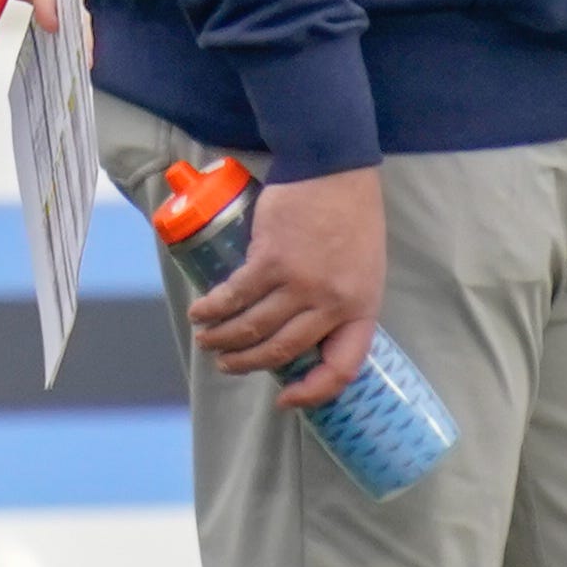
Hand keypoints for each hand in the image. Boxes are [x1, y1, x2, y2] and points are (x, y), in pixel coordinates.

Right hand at [187, 166, 384, 406]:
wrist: (333, 168)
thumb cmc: (350, 213)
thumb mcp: (364, 267)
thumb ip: (341, 300)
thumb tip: (307, 329)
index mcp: (361, 307)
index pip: (342, 367)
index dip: (314, 391)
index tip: (287, 398)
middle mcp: (331, 302)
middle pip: (283, 349)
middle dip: (248, 363)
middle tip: (227, 364)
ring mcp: (301, 282)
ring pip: (254, 325)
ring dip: (223, 337)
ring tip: (207, 339)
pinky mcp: (271, 259)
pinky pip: (236, 295)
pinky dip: (214, 308)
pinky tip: (201, 311)